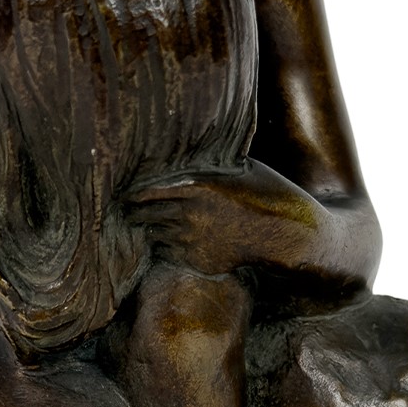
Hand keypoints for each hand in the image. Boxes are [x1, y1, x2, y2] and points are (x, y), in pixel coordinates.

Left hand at [124, 161, 322, 278]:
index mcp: (195, 187)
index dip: (132, 194)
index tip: (125, 195)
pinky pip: (168, 254)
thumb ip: (212, 163)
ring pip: (155, 236)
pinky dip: (164, 248)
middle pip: (145, 215)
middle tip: (125, 212)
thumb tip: (196, 146)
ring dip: (150, 231)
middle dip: (134, 213)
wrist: (282, 232)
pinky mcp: (197, 260)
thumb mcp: (238, 167)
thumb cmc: (264, 193)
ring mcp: (191, 240)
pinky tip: (169, 242)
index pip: (147, 191)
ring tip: (145, 227)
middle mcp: (188, 214)